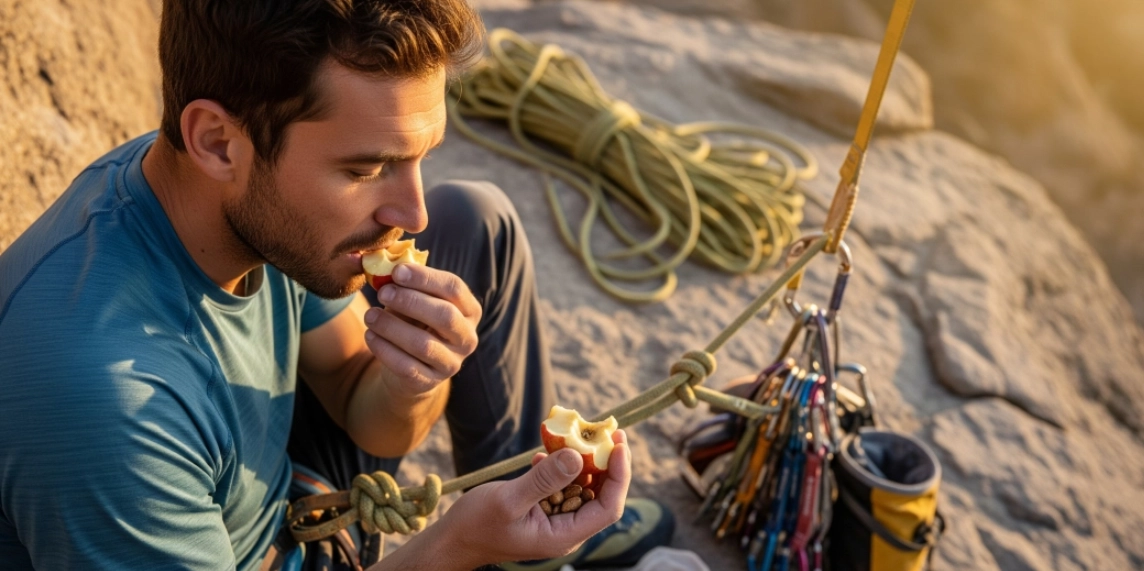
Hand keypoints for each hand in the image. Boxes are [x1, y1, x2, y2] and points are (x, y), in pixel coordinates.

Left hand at [362, 263, 480, 396]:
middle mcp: (467, 338)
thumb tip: (384, 269)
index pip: (454, 288)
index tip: (397, 271)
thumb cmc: (414, 323)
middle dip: (411, 301)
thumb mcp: (415, 301)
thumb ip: (407, 286)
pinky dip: (384, 350)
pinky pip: (406, 366)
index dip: (425, 278)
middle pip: (445, 316)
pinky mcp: (430, 382)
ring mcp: (451, 363)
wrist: (410, 367)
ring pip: (424, 344)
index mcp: (469, 310)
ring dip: (392, 326)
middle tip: (383, 292)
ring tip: (370, 316)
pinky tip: (370, 336)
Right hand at [436, 430, 631, 567]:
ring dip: (585, 461)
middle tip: (610, 431)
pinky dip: (561, 466)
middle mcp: (566, 529)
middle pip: (601, 496)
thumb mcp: (509, 500)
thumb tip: (577, 456)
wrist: (453, 539)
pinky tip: (547, 452)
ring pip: (582, 487)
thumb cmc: (476, 525)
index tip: (619, 445)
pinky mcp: (544, 508)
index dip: (619, 476)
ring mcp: (556, 519)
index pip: (608, 508)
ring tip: (584, 433)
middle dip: (608, 463)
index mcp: (564, 535)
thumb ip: (544, 480)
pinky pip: (562, 485)